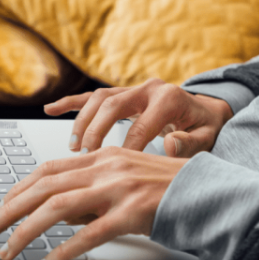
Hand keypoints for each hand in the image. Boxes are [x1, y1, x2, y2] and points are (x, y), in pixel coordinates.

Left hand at [0, 147, 186, 259]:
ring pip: (57, 208)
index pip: (49, 168)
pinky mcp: (131, 213)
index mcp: (104, 156)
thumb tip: (58, 213)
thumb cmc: (170, 191)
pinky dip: (61, 252)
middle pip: (44, 186)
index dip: (20, 188)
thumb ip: (93, 192)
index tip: (2, 206)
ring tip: (10, 251)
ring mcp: (118, 189)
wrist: (210, 194)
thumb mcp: (126, 181)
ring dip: (26, 231)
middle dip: (10, 210)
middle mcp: (107, 167)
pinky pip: (87, 236)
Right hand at [44, 78, 232, 157]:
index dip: (127, 149)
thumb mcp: (207, 137)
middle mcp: (148, 88)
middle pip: (112, 106)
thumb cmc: (204, 126)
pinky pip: (92, 96)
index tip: (115, 171)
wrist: (205, 109)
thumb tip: (170, 144)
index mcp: (168, 99)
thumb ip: (190, 143)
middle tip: (85, 155)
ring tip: (73, 146)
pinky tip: (51, 110)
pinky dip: (71, 103)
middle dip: (96, 132)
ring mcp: (133, 89)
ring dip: (82, 121)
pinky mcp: (123, 93)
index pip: (140, 126)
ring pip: (99, 99)